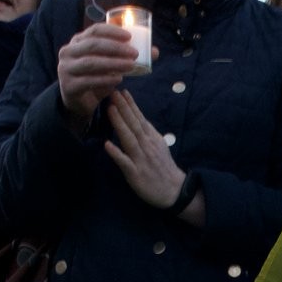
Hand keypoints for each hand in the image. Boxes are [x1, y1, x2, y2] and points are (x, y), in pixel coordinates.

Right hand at [57, 22, 144, 124]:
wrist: (79, 103)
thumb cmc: (96, 78)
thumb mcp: (110, 64)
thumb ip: (127, 56)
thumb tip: (155, 51)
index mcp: (78, 41)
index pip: (95, 30)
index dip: (112, 31)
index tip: (129, 36)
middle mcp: (68, 52)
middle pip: (93, 45)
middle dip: (115, 48)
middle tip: (134, 54)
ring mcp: (65, 69)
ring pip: (91, 63)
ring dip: (113, 63)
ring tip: (130, 66)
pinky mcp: (68, 86)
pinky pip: (88, 80)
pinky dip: (105, 79)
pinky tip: (118, 79)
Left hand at [104, 90, 187, 207]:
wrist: (174, 190)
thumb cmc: (163, 168)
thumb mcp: (159, 145)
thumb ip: (147, 133)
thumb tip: (138, 118)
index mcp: (151, 138)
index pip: (140, 118)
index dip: (131, 105)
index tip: (122, 91)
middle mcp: (147, 145)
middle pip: (134, 124)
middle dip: (123, 108)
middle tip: (113, 92)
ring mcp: (141, 159)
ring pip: (129, 139)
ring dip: (119, 123)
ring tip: (110, 109)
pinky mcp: (136, 173)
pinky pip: (125, 162)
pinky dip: (116, 153)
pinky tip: (107, 144)